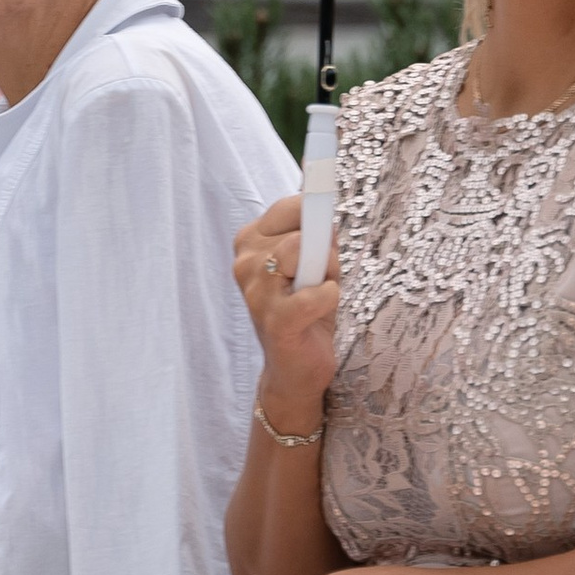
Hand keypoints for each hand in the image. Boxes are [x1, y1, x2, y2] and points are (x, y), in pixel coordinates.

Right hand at [233, 189, 337, 427]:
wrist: (295, 367)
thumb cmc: (308, 309)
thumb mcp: (314, 262)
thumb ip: (317, 235)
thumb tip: (325, 216)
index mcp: (250, 241)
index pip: (290, 206)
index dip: (317, 220)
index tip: (323, 237)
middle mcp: (245, 263)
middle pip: (302, 230)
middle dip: (325, 252)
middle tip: (319, 279)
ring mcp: (256, 292)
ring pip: (304, 254)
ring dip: (328, 275)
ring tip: (318, 296)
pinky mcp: (274, 320)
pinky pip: (315, 295)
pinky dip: (329, 298)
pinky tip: (320, 311)